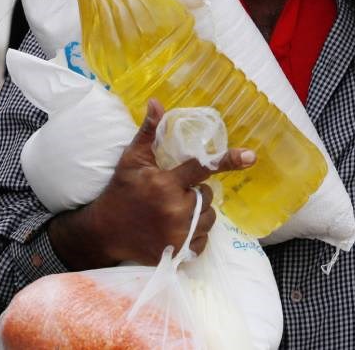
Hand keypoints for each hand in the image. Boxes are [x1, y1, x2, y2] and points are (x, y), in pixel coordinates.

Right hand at [48, 99, 255, 268]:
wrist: (103, 233)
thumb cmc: (120, 192)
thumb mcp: (131, 160)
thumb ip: (148, 132)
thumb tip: (156, 102)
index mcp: (165, 184)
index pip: (202, 168)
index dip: (228, 160)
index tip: (251, 156)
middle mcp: (174, 209)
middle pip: (207, 196)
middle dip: (195, 193)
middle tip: (173, 194)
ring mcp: (177, 234)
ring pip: (208, 219)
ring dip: (198, 214)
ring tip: (175, 212)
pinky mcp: (178, 252)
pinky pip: (202, 241)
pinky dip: (195, 235)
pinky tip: (176, 229)